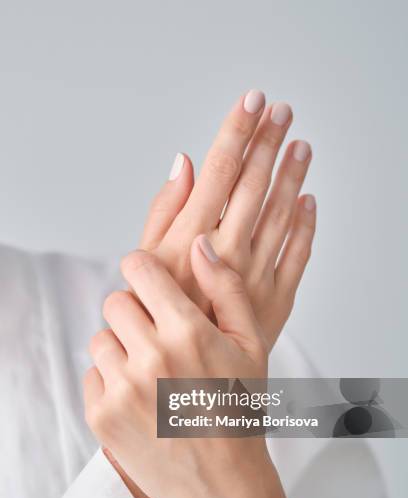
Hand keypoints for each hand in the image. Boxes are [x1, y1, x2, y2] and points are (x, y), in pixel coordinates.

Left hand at [84, 244, 321, 497]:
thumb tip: (199, 244)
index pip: (138, 268)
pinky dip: (111, 380)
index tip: (150, 282)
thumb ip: (226, 288)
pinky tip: (141, 399)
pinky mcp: (102, 416)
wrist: (222, 483)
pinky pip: (92, 374)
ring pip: (101, 338)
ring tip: (150, 371)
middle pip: (115, 301)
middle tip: (157, 336)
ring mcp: (122, 388)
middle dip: (135, 311)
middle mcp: (150, 357)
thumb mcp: (251, 344)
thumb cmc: (240, 411)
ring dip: (121, 347)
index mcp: (187, 332)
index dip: (144, 270)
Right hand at [141, 90, 315, 348]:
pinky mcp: (276, 300)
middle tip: (282, 111)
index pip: (220, 172)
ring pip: (282, 213)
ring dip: (292, 175)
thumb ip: (165, 212)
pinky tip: (309, 201)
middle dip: (269, 142)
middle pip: (254, 185)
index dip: (238, 133)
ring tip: (301, 145)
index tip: (252, 101)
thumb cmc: (156, 318)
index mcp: (190, 241)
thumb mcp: (145, 263)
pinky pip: (299, 255)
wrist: (181, 378)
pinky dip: (305, 225)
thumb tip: (186, 163)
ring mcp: (256, 277)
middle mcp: (227, 254)